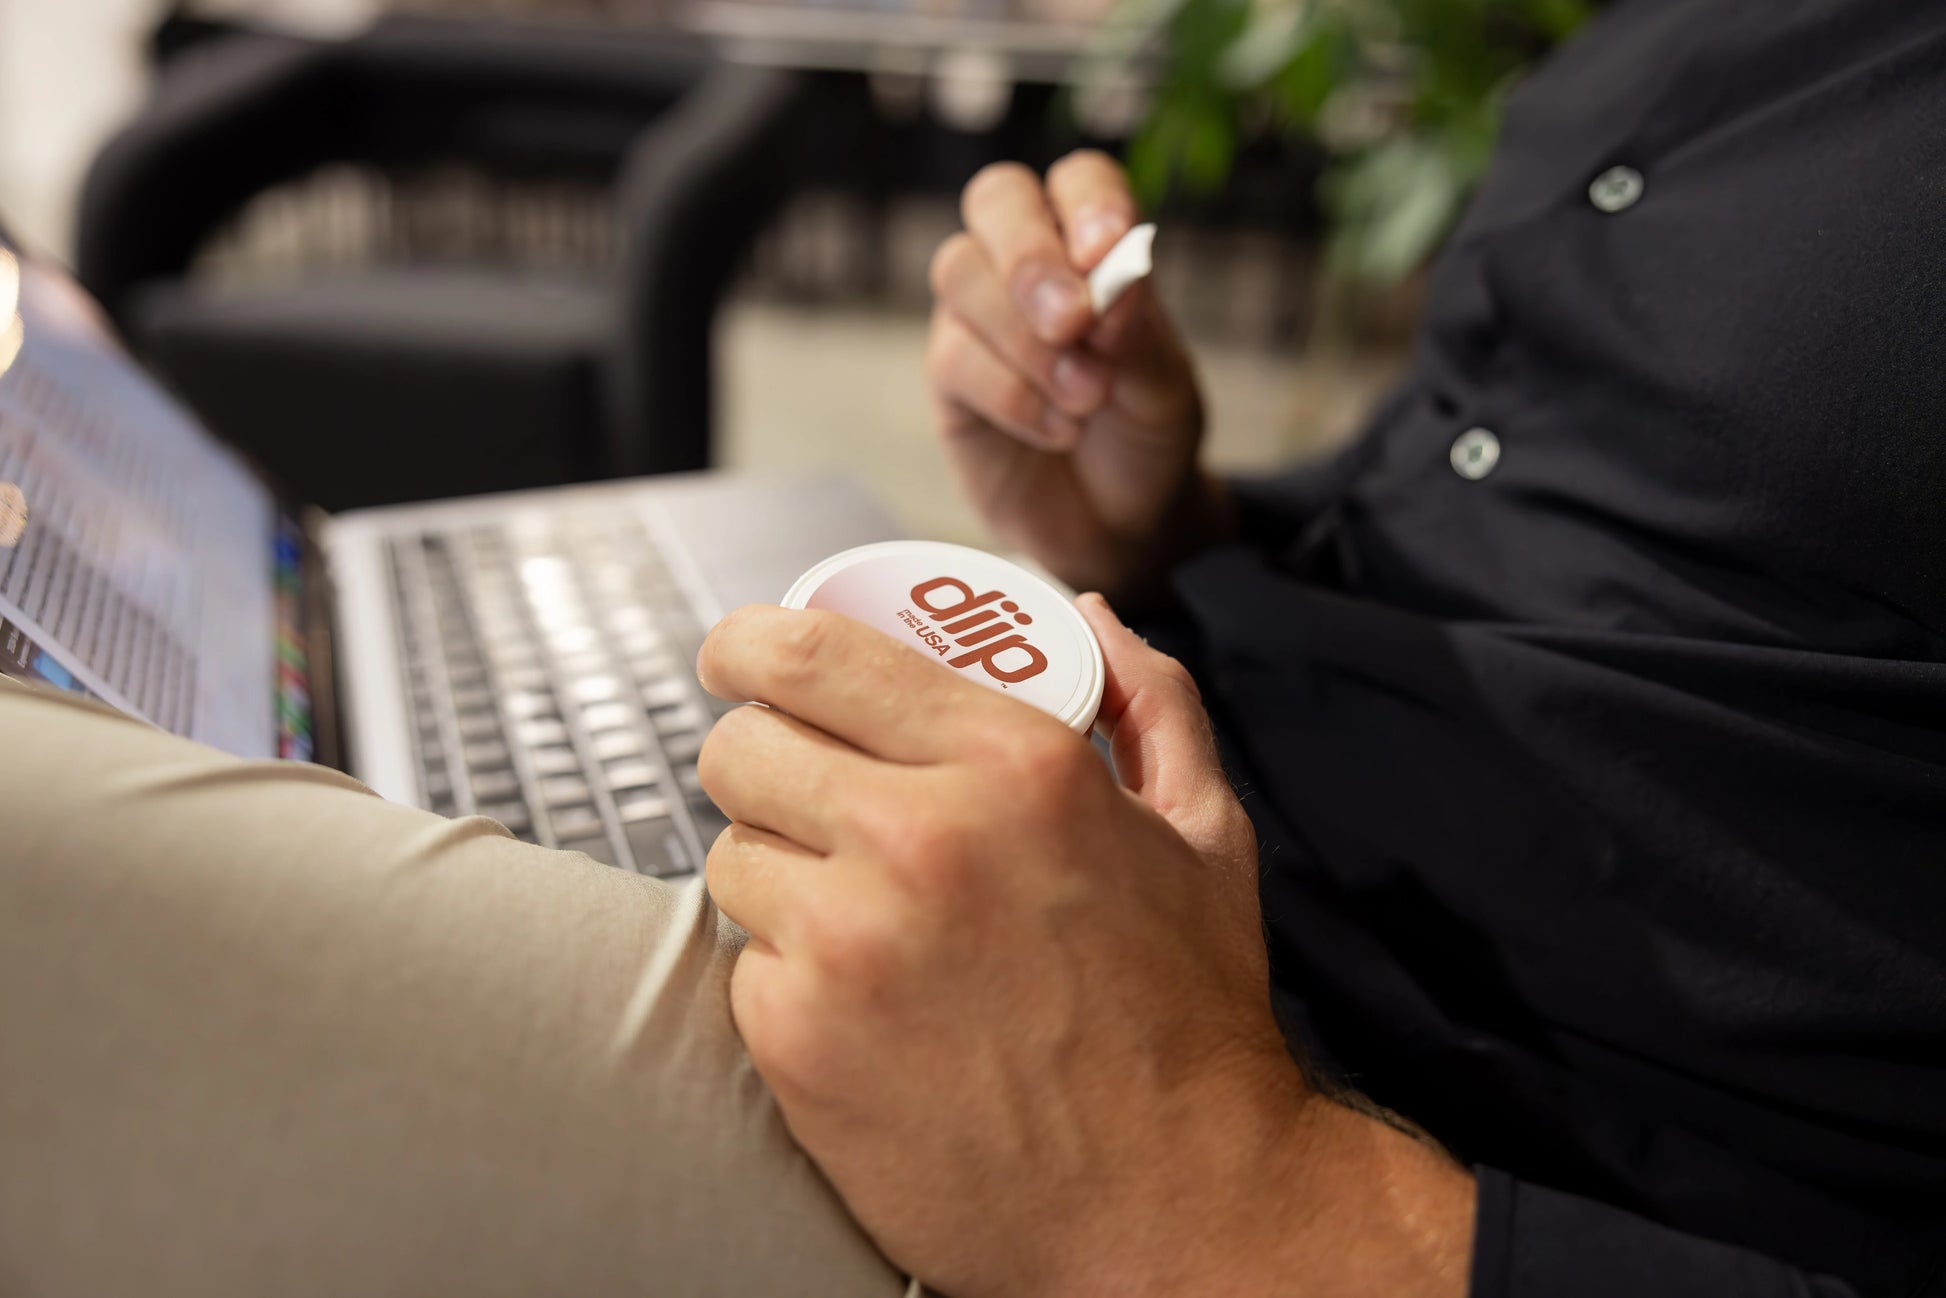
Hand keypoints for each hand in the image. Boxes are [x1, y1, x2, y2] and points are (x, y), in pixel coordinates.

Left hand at [697, 601, 1474, 1296]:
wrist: (1175, 1202)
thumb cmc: (1188, 1018)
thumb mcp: (1205, 833)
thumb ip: (1149, 702)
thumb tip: (1084, 616)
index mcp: (1014, 765)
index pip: (812, 653)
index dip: (750, 643)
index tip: (739, 655)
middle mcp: (919, 839)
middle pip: (742, 745)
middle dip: (760, 756)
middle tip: (800, 789)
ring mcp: (847, 945)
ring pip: (730, 855)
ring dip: (774, 868)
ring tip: (853, 911)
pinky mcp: (799, 1042)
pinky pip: (742, 964)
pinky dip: (785, 974)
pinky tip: (862, 1003)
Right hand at [927, 152, 1231, 601]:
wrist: (1121, 522)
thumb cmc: (1146, 436)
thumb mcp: (1165, 388)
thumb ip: (1138, 334)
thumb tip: (1109, 275)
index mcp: (1092, 244)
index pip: (1077, 180)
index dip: (1086, 202)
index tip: (1107, 250)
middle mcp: (1027, 264)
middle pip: (996, 201)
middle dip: (1031, 257)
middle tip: (1073, 321)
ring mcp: (980, 316)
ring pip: (961, 274)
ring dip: (1026, 339)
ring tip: (1087, 398)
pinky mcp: (951, 378)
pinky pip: (957, 358)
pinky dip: (1015, 396)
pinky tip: (1060, 430)